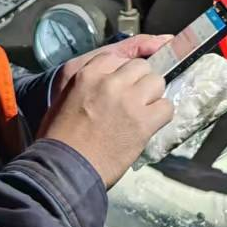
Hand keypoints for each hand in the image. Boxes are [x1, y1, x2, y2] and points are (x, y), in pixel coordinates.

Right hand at [41, 35, 173, 186]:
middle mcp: (111, 82)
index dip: (123, 72)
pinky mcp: (143, 121)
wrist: (64, 170)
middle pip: (141, 67)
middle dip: (139, 81)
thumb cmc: (59, 138)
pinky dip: (161, 116)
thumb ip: (89, 83)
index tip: (123, 84)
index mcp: (88, 73)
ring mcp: (129, 100)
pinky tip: (150, 125)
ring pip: (157, 82)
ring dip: (152, 96)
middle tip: (133, 100)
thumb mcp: (66, 98)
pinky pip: (166, 107)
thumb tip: (110, 81)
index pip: (118, 57)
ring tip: (143, 112)